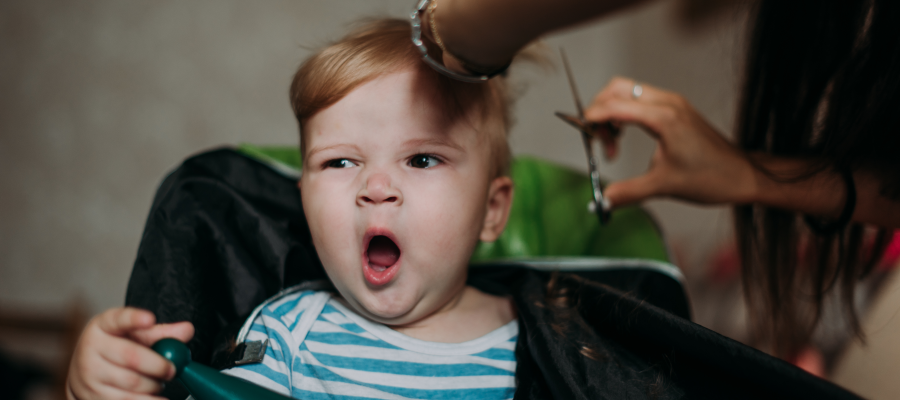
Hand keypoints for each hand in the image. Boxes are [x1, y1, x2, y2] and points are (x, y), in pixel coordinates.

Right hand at [67, 307, 193, 399]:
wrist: (87, 373)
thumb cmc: (117, 348)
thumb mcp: (135, 335)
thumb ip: (161, 332)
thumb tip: (187, 329)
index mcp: (103, 326)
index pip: (118, 319)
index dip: (134, 319)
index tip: (150, 318)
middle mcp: (91, 349)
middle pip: (132, 357)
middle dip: (159, 366)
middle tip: (172, 370)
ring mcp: (89, 375)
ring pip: (132, 384)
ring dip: (153, 386)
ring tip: (157, 383)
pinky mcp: (93, 397)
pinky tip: (152, 396)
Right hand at [584, 77, 758, 207]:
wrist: (744, 175)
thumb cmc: (712, 177)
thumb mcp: (663, 186)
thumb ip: (628, 192)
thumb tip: (602, 200)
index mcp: (664, 117)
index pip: (615, 105)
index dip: (592, 118)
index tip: (583, 135)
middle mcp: (667, 103)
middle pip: (617, 88)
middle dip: (600, 110)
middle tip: (599, 140)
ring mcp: (673, 103)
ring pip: (628, 92)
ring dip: (612, 113)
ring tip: (614, 145)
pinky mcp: (676, 109)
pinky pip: (641, 100)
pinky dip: (626, 113)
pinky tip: (627, 137)